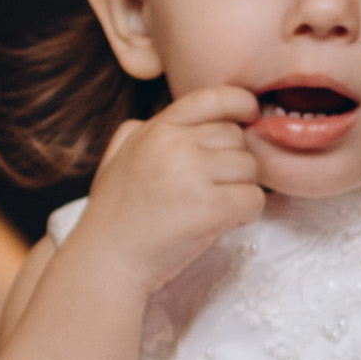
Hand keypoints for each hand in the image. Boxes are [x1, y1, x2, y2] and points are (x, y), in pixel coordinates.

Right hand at [88, 88, 268, 285]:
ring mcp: (191, 175)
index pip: (213, 97)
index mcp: (155, 129)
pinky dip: (247, 213)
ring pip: (250, 168)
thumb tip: (185, 116)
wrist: (105, 262)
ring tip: (217, 207)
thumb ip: (147, 130)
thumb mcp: (120, 156)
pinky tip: (226, 222)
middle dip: (235, 162)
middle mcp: (173, 145)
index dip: (239, 104)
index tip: (250, 117)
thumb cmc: (116, 215)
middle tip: (216, 187)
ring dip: (242, 188)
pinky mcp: (208, 209)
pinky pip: (254, 199)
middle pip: (237, 137)